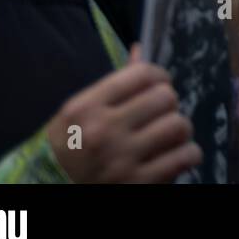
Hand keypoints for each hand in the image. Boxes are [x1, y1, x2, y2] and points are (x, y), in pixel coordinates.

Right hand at [47, 46, 201, 182]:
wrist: (51, 189)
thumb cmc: (70, 148)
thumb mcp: (80, 113)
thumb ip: (114, 84)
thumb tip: (141, 49)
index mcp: (85, 108)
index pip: (143, 74)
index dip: (159, 77)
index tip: (158, 86)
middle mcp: (102, 131)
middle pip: (165, 97)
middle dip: (167, 104)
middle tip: (160, 114)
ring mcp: (121, 159)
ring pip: (178, 125)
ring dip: (180, 129)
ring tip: (170, 135)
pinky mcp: (138, 183)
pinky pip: (185, 156)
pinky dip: (188, 154)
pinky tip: (176, 155)